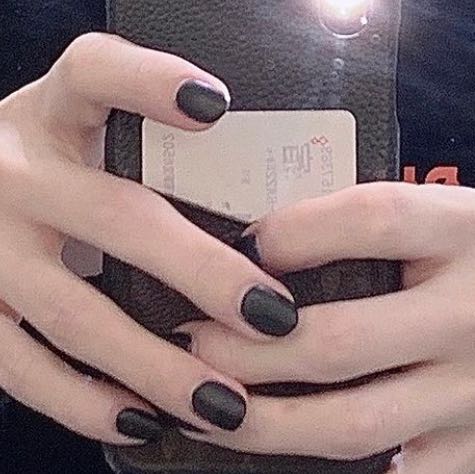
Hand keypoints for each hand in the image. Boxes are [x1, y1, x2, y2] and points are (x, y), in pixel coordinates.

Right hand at [0, 33, 298, 443]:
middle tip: (273, 317)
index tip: (214, 104)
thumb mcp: (79, 128)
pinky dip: (84, 403)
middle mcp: (16, 174)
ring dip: (155, 365)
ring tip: (225, 403)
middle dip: (199, 272)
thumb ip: (144, 144)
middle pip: (116, 219)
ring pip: (75, 313)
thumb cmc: (46, 158)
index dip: (150, 81)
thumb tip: (247, 207)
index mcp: (51, 115)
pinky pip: (23, 367)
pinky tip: (142, 421)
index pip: (94, 72)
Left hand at [179, 182, 474, 472]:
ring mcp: (474, 391)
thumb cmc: (471, 252)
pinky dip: (330, 470)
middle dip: (248, 350)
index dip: (288, 236)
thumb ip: (362, 224)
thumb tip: (262, 246)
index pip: (366, 222)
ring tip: (207, 406)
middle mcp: (470, 314)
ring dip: (264, 422)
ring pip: (353, 424)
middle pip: (338, 341)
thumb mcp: (435, 217)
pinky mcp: (473, 444)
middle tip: (191, 341)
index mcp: (460, 233)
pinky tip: (275, 455)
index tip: (234, 250)